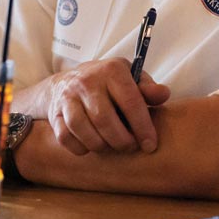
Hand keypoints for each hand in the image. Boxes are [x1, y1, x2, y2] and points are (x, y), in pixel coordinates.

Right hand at [43, 57, 169, 154]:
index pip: (130, 101)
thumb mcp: (130, 78)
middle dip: (121, 140)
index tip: (150, 145)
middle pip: (104, 119)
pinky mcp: (55, 113)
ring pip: (83, 129)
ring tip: (111, 147)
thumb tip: (164, 94)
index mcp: (112, 70)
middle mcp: (87, 81)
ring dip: (101, 145)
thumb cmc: (108, 84)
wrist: (68, 82)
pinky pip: (65, 137)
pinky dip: (80, 148)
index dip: (142, 127)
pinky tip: (91, 146)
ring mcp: (68, 97)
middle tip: (129, 147)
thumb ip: (148, 88)